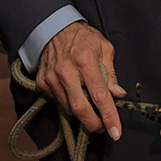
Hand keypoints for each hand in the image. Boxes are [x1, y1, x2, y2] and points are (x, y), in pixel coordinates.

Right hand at [38, 21, 125, 138]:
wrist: (54, 27)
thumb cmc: (83, 38)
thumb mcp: (104, 48)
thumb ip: (111, 73)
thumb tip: (118, 94)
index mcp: (85, 60)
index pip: (100, 96)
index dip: (109, 117)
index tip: (116, 132)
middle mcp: (66, 71)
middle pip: (80, 109)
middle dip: (94, 124)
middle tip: (102, 127)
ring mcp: (52, 78)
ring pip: (68, 108)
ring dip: (82, 113)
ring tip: (90, 105)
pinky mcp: (42, 82)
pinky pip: (58, 101)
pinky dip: (68, 103)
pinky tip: (74, 92)